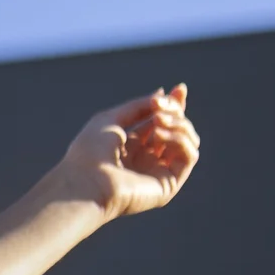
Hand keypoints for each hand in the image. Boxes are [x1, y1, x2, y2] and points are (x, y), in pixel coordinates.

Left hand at [54, 85, 201, 218]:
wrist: (84, 182)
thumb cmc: (89, 153)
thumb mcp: (110, 119)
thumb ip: (138, 107)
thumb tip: (162, 94)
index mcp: (130, 148)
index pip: (161, 124)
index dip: (174, 105)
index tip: (179, 88)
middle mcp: (145, 162)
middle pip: (178, 130)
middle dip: (175, 112)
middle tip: (159, 108)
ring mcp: (158, 174)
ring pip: (188, 142)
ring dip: (178, 124)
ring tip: (157, 121)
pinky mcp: (168, 186)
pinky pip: (189, 156)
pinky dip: (180, 139)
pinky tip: (159, 136)